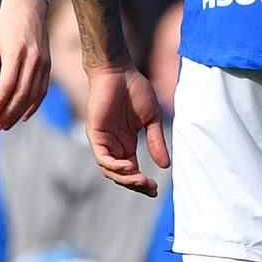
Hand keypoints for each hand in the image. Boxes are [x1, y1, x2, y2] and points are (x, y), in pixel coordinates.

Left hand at [0, 0, 50, 129]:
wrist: (29, 6)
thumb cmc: (5, 22)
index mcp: (16, 52)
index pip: (9, 85)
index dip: (0, 102)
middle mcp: (33, 59)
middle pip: (23, 93)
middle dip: (10, 113)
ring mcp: (43, 63)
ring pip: (34, 95)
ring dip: (21, 112)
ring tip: (8, 124)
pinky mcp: (48, 65)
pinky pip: (43, 89)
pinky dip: (34, 104)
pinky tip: (25, 115)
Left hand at [84, 63, 169, 196]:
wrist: (119, 72)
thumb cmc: (135, 90)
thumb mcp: (152, 119)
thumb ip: (156, 140)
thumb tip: (165, 166)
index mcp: (127, 143)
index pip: (133, 171)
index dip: (143, 183)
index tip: (156, 189)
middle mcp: (115, 145)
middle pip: (122, 175)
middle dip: (136, 185)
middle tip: (150, 188)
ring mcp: (104, 141)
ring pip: (111, 171)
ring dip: (126, 179)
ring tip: (141, 180)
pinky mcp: (96, 135)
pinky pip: (103, 158)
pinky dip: (115, 166)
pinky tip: (129, 167)